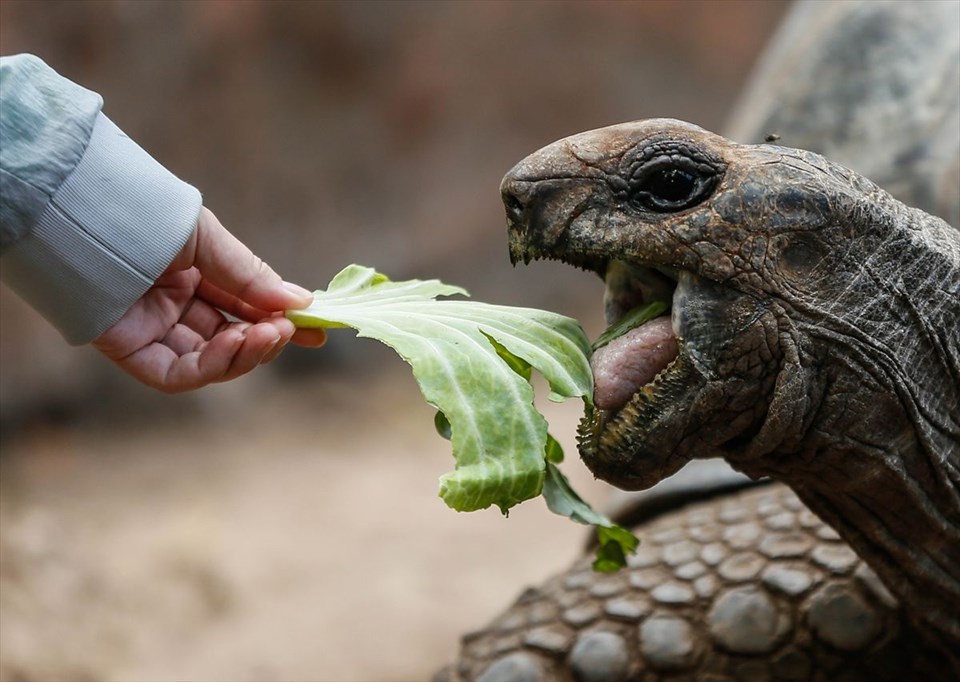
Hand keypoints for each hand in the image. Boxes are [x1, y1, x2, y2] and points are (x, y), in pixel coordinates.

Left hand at [92, 207, 325, 391]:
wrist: (85, 216)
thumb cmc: (144, 215)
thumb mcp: (208, 241)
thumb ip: (249, 276)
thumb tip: (300, 303)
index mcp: (192, 276)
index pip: (244, 308)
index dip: (280, 319)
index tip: (317, 328)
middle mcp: (174, 307)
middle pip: (232, 338)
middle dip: (268, 339)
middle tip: (295, 332)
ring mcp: (154, 332)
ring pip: (211, 362)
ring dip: (247, 353)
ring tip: (270, 334)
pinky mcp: (133, 353)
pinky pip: (180, 374)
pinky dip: (214, 366)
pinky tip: (236, 343)